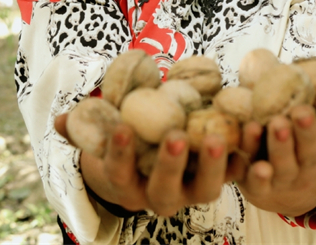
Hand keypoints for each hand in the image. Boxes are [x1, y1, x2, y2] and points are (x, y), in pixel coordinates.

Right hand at [54, 115, 239, 216]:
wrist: (158, 156)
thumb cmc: (128, 141)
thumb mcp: (106, 133)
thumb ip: (88, 126)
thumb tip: (62, 120)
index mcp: (129, 184)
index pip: (120, 174)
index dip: (120, 153)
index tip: (122, 127)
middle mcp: (162, 196)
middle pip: (166, 190)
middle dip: (171, 165)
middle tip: (177, 135)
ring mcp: (194, 190)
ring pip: (207, 189)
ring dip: (215, 166)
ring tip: (220, 136)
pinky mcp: (223, 178)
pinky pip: (238, 174)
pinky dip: (248, 157)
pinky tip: (253, 131)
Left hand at [235, 85, 315, 216]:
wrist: (283, 195)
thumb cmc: (311, 149)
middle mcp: (310, 170)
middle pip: (311, 153)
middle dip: (307, 132)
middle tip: (301, 110)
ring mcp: (284, 181)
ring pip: (282, 164)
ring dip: (279, 145)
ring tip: (276, 123)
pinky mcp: (257, 187)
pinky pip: (254, 176)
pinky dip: (252, 164)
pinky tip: (250, 139)